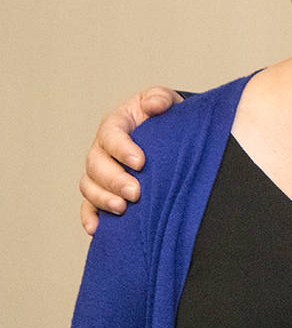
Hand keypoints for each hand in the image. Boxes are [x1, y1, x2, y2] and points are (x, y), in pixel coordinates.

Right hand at [79, 87, 181, 234]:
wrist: (166, 132)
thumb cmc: (163, 115)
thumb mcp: (164, 100)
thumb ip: (159, 98)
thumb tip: (155, 106)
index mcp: (115, 124)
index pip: (110, 135)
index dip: (122, 149)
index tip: (141, 162)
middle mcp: (102, 148)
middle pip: (96, 165)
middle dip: (114, 180)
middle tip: (136, 193)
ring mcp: (100, 171)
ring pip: (89, 186)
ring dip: (103, 199)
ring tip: (123, 208)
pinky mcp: (103, 190)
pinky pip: (88, 206)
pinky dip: (89, 217)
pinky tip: (97, 229)